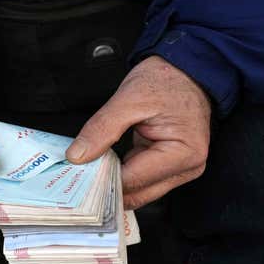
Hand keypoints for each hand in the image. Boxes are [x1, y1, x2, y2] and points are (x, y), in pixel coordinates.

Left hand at [66, 56, 210, 208]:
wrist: (186, 69)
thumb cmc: (166, 79)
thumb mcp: (128, 99)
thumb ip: (101, 129)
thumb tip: (77, 156)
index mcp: (184, 153)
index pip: (134, 180)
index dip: (102, 180)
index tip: (75, 175)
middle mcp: (187, 168)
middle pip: (137, 194)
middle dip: (106, 188)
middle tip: (76, 178)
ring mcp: (180, 170)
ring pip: (138, 192)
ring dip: (113, 183)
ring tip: (87, 171)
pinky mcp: (170, 167)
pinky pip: (141, 180)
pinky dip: (121, 174)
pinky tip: (103, 166)